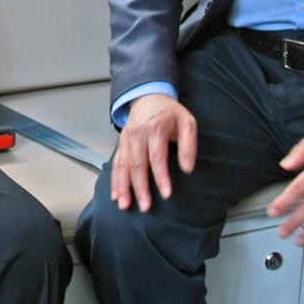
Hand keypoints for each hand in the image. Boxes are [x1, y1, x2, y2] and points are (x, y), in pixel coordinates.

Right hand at [112, 92, 197, 212]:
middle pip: (137, 165)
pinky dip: (115, 180)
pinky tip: (116, 194)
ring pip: (123, 166)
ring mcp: (126, 139)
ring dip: (123, 187)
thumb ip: (189, 144)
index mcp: (155, 129)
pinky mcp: (121, 144)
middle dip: (140, 188)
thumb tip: (188, 168)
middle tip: (145, 206)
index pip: (157, 157)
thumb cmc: (169, 112)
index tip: (166, 193)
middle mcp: (137, 135)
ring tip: (125, 205)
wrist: (148, 96)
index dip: (161, 177)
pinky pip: (116, 163)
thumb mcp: (187, 122)